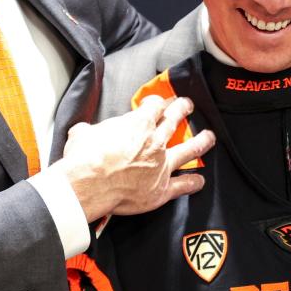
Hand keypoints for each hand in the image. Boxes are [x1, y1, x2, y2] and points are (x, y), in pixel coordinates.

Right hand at [55, 96, 214, 221]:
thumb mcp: (80, 134)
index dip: (156, 101)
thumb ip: (86, 131)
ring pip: (189, 149)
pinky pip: (183, 185)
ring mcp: (162, 165)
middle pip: (175, 120)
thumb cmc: (84, 159)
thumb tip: (81, 131)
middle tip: (187, 105)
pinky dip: (193, 182)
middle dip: (182, 109)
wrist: (89, 185)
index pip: (154, 105)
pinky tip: (199, 181)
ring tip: (209, 137)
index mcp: (137, 124)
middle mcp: (155, 141)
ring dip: (201, 141)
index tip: (156, 102)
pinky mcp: (161, 189)